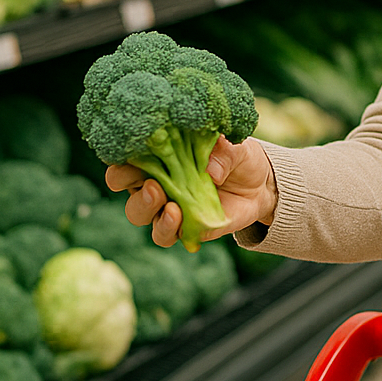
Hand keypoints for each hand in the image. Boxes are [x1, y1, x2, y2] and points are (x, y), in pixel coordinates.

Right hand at [106, 136, 278, 248]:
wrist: (260, 186)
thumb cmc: (238, 157)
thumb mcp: (235, 146)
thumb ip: (223, 151)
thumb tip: (209, 170)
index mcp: (159, 154)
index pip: (128, 155)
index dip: (121, 156)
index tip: (128, 156)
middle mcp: (155, 180)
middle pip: (126, 186)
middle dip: (130, 184)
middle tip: (152, 184)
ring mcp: (165, 206)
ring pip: (139, 214)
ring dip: (146, 209)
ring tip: (168, 204)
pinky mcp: (182, 228)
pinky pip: (164, 234)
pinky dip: (167, 228)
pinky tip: (179, 217)